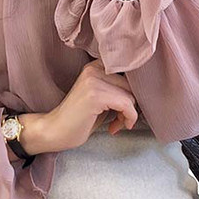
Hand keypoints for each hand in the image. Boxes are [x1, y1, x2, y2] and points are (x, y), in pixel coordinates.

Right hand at [19, 59, 138, 153]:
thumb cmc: (78, 120)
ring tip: (115, 125)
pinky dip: (127, 119)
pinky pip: (126, 105)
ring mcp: (93, 80)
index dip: (132, 92)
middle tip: (119, 121)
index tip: (126, 110)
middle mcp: (94, 68)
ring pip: (130, 96)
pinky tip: (114, 128)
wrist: (53, 131)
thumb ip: (117, 91)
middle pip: (132, 85)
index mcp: (95, 66)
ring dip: (128, 115)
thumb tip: (144, 94)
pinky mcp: (95, 95)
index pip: (128, 73)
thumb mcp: (101, 100)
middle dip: (130, 106)